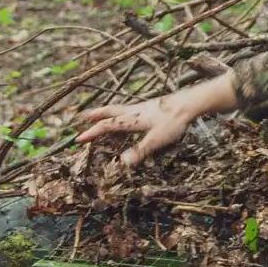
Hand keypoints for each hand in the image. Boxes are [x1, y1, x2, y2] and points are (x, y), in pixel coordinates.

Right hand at [75, 94, 191, 166]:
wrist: (189, 103)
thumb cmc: (174, 121)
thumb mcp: (157, 139)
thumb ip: (140, 151)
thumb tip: (123, 162)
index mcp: (131, 119)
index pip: (106, 126)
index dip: (92, 133)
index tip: (78, 139)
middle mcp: (134, 111)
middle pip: (109, 112)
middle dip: (95, 115)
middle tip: (83, 116)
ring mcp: (142, 107)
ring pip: (119, 108)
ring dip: (107, 112)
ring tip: (100, 114)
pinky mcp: (151, 106)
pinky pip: (129, 108)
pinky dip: (121, 111)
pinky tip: (129, 114)